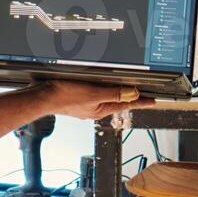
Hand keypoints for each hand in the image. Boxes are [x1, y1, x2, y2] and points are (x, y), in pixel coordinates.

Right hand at [33, 81, 155, 120]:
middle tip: (144, 96)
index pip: (127, 104)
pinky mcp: (78, 100)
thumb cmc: (64, 96)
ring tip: (127, 91)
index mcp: (101, 109)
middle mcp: (95, 109)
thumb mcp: (93, 93)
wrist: (44, 96)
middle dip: (131, 98)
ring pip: (107, 98)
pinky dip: (104, 91)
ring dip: (117, 94)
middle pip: (118, 102)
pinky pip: (97, 95)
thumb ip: (113, 93)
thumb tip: (131, 93)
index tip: (153, 101)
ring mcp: (86, 105)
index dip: (141, 102)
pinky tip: (101, 87)